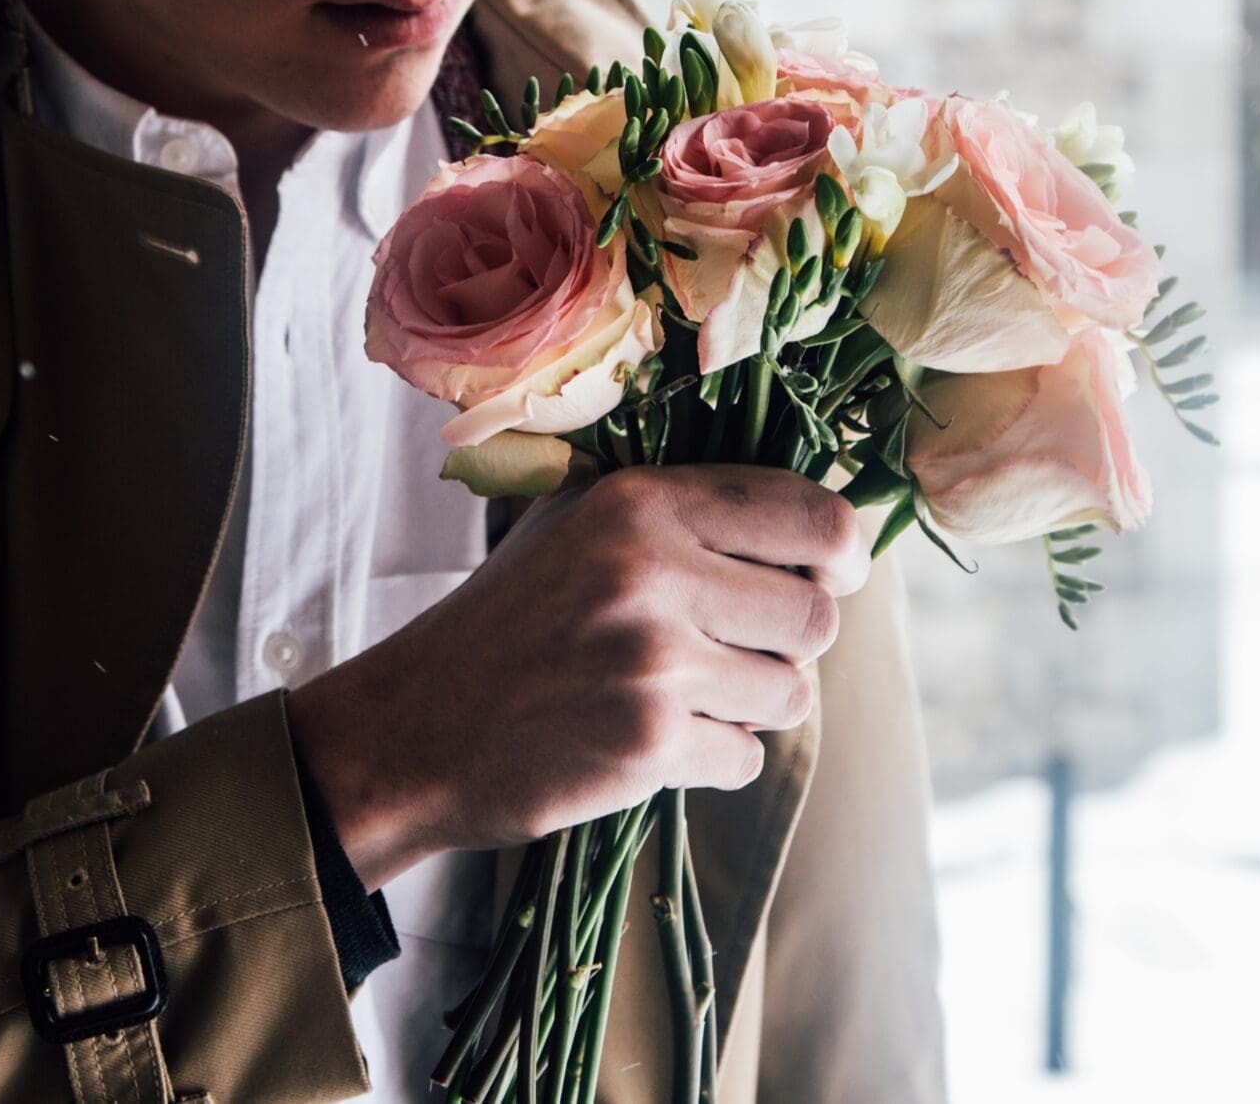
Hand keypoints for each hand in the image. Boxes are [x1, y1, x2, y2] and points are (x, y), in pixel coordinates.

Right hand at [286, 464, 867, 889]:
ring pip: (791, 693)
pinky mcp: (649, 745)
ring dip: (754, 705)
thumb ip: (687, 512)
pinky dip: (714, 757)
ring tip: (685, 693)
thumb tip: (823, 528)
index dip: (842, 554)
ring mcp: (653, 664)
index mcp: (642, 502)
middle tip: (735, 648)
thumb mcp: (579, 524)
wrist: (416, 727)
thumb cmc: (512, 617)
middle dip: (790, 643)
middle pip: (816, 616)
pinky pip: (746, 757)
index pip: (813, 515)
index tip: (830, 576)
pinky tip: (652, 739)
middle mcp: (652, 573)